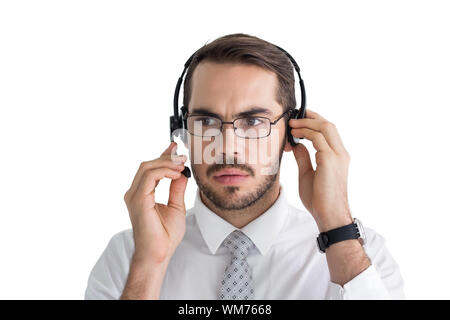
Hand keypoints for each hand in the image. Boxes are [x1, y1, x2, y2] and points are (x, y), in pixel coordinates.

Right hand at [124, 142, 188, 264]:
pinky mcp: (138, 200)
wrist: (158, 254)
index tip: (176, 149)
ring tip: (182, 165)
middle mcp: (134, 193)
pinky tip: (176, 174)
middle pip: (148, 165)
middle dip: (166, 158)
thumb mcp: (176, 206)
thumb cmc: (165, 236)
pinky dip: (163, 171)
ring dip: (166, 163)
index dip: (163, 156)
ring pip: (147, 168)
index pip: (151, 169)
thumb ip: (177, 188)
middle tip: (183, 157)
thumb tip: (182, 174)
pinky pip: (149, 177)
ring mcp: (134, 196)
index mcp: (142, 194)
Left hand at [288, 109, 352, 231]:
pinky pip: (318, 139)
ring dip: (307, 123)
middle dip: (311, 117)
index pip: (329, 131)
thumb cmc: (319, 199)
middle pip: (328, 125)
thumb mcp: (307, 174)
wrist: (328, 214)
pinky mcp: (330, 160)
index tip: (301, 117)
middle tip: (295, 115)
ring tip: (292, 124)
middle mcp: (341, 154)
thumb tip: (296, 145)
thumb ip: (304, 158)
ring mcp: (338, 156)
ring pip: (325, 128)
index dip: (315, 121)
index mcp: (338, 156)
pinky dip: (306, 133)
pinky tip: (295, 135)